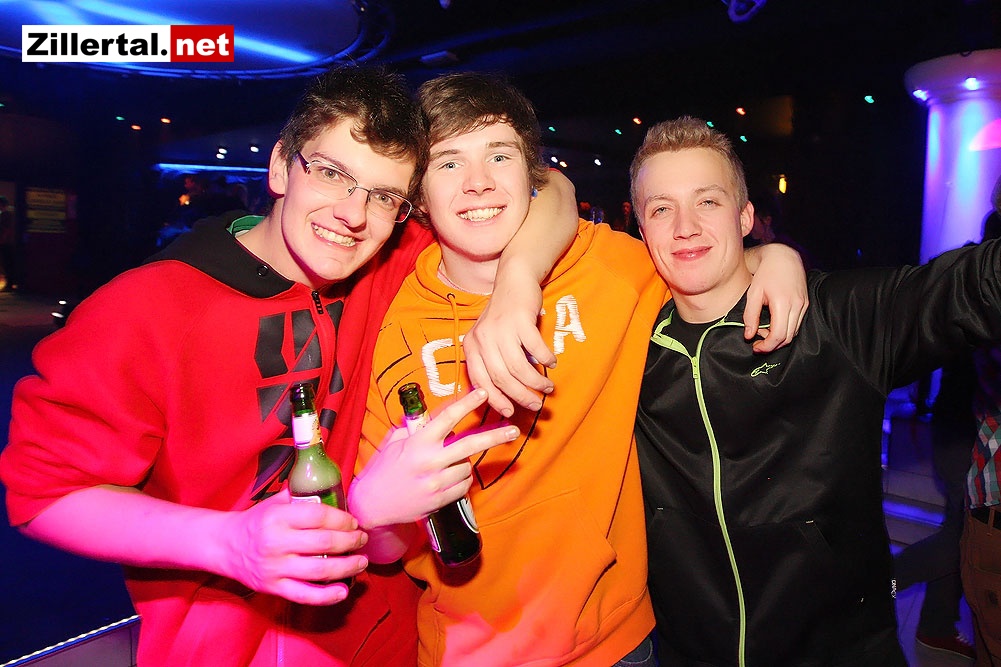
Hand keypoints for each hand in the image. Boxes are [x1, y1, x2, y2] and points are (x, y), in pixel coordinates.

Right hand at [219, 488, 368, 605]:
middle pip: (324, 544)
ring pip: (320, 570)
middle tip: (362, 539)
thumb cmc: (258, 521)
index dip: (342, 519)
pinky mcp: (273, 588)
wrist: (226, 546)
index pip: (318, 516)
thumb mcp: (275, 503)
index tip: (354, 522)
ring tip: (362, 562)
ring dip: (347, 567)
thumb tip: (331, 486)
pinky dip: (327, 596)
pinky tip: (344, 590)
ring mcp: (275, 568)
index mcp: (278, 517)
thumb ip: (300, 496)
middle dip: (351, 541)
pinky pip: (305, 595)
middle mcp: (276, 542)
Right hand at [350, 388, 518, 527]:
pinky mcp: (440, 499)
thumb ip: (414, 429)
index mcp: (418, 443)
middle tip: (513, 430)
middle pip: (470, 444)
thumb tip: (431, 416)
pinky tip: (446, 478)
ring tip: (447, 464)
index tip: (484, 393)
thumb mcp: (394, 442)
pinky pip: (463, 484)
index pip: (448, 418)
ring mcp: (436, 482)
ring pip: (468, 466)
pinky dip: (460, 479)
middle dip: (495, 436)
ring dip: (464, 462)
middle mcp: (430, 461)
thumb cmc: (383, 469)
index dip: (468, 403)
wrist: (372, 504)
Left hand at [463, 268, 554, 416]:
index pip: (480, 381)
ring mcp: (501, 329)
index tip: (509, 412)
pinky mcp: (520, 320)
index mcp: (471, 346)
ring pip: (518, 367)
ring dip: (535, 381)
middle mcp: (482, 338)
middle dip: (520, 396)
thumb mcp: (488, 338)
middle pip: (501, 378)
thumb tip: (505, 395)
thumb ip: (491, 362)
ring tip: (547, 387)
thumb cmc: (503, 316)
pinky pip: (535, 348)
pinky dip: (545, 359)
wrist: (514, 280)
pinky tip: (551, 363)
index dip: (495, 399)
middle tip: (535, 404)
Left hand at [743, 243, 808, 352]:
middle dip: (772, 345)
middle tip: (758, 343)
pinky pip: (797, 324)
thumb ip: (750, 316)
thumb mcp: (753, 293)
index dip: (767, 346)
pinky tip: (773, 324)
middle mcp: (797, 306)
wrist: (784, 257)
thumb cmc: (766, 273)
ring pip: (794, 333)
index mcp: (783, 303)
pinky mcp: (805, 304)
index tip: (756, 347)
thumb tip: (749, 335)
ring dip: (779, 338)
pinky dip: (785, 330)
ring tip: (763, 331)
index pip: (778, 335)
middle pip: (788, 338)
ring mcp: (803, 305)